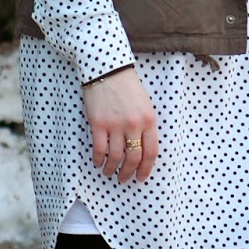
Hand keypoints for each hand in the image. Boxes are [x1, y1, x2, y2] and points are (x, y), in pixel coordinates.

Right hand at [82, 67, 159, 182]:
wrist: (108, 70)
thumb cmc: (127, 86)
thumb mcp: (145, 104)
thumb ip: (145, 125)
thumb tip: (141, 148)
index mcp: (149, 120)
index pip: (151, 151)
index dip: (146, 168)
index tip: (141, 176)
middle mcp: (134, 124)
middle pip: (133, 157)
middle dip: (129, 172)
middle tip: (124, 179)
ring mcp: (115, 125)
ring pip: (115, 157)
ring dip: (112, 169)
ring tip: (109, 173)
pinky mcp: (98, 123)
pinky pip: (99, 149)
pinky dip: (98, 159)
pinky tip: (97, 162)